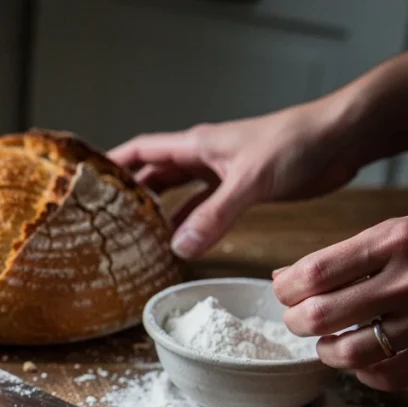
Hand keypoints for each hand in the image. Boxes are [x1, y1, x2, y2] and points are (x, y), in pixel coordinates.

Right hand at [108, 100, 357, 258]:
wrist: (340, 139)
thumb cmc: (296, 143)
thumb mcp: (249, 182)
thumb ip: (214, 216)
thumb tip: (179, 248)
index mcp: (194, 146)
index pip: (140, 152)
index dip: (111, 164)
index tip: (84, 182)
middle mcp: (202, 159)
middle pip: (153, 176)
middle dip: (128, 196)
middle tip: (103, 221)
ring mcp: (220, 174)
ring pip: (178, 195)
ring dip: (159, 214)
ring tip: (134, 239)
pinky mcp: (240, 190)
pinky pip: (204, 209)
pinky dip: (190, 225)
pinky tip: (181, 244)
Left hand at [273, 217, 407, 391]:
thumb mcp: (397, 234)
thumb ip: (341, 256)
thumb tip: (282, 277)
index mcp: (396, 241)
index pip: (313, 274)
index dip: (287, 289)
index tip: (286, 292)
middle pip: (320, 316)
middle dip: (297, 321)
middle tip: (301, 319)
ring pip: (348, 353)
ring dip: (327, 351)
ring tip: (329, 342)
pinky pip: (385, 376)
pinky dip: (366, 372)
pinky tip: (367, 358)